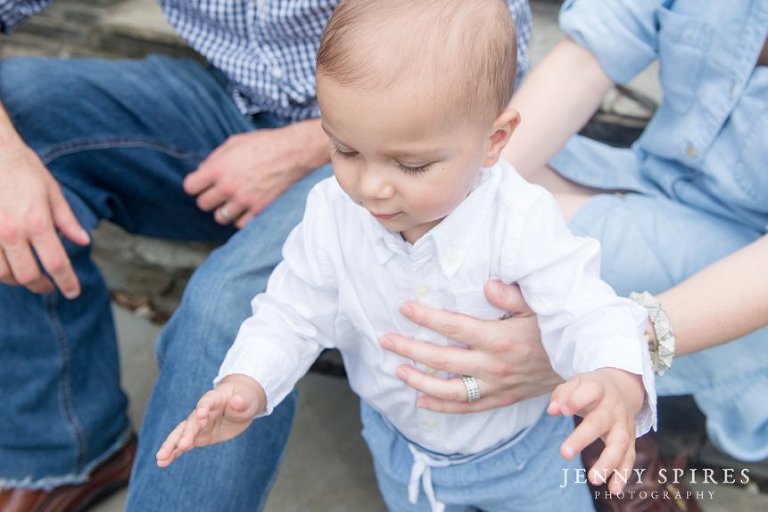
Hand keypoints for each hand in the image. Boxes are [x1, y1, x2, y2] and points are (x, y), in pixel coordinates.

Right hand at [0, 142, 88, 297]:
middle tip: (49, 286)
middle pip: (27, 276)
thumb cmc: (22, 168)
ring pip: (2, 274)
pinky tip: (7, 266)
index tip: (73, 292)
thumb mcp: (51, 192)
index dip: (67, 282)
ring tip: (28, 277)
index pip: (56, 264)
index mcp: (37, 223)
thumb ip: (67, 221)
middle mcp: (12, 232)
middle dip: (41, 286)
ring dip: (17, 280)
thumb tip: (84, 242)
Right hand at [156, 374, 265, 467]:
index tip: (201, 415)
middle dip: (187, 433)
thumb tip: (237, 402)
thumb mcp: (248, 399)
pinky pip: (184, 444)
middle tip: (182, 445)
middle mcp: (202, 411)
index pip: (207, 401)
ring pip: (182, 434)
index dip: (204, 407)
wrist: (240, 404)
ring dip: (172, 445)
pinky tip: (163, 462)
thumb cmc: (244, 399)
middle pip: (192, 421)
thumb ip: (241, 402)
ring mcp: (199, 424)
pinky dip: (174, 453)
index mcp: (215, 398)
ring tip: (160, 459)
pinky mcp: (199, 436)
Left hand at [183, 119, 328, 227]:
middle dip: (209, 197)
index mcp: (219, 169)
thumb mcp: (234, 142)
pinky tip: (245, 208)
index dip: (195, 185)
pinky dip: (241, 218)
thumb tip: (203, 171)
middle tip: (219, 192)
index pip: (190, 187)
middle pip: (203, 204)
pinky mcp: (259, 210)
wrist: (293, 152)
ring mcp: (244, 201)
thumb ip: (215, 159)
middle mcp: (228, 187)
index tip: (202, 184)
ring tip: (233, 201)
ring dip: (224, 210)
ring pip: (220, 217)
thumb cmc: (264, 144)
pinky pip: (240, 224)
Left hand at [381, 280, 561, 412]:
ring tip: (397, 369)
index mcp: (500, 338)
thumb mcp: (539, 308)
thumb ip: (512, 295)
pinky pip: (467, 407)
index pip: (453, 327)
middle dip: (409, 348)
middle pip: (441, 359)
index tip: (404, 308)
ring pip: (449, 389)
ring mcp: (495, 386)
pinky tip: (421, 400)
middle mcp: (493, 366)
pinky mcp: (500, 400)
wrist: (581, 368)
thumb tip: (486, 284)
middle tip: (385, 340)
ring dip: (419, 380)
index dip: (426, 317)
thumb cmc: (555, 331)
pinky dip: (442, 406)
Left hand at [548, 367, 643, 493]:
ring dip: (608, 463)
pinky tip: (613, 489)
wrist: (623, 388)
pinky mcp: (630, 440)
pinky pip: (629, 458)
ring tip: (593, 479)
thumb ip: (562, 394)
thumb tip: (552, 410)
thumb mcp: (577, 383)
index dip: (575, 400)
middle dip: (582, 438)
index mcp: (599, 389)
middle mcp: (613, 408)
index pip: (590, 392)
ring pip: (619, 444)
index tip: (563, 411)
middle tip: (564, 453)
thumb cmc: (591, 388)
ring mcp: (623, 425)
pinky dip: (623, 474)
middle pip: (599, 422)